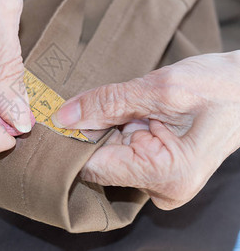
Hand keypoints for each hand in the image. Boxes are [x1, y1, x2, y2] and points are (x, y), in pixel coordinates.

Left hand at [52, 51, 239, 209]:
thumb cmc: (219, 87)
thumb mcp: (160, 88)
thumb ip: (108, 102)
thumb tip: (64, 116)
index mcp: (166, 174)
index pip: (94, 168)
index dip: (71, 142)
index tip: (55, 117)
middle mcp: (161, 187)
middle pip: (100, 163)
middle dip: (89, 133)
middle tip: (81, 102)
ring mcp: (160, 180)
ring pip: (110, 156)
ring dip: (105, 129)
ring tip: (115, 103)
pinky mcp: (158, 168)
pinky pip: (124, 151)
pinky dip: (118, 130)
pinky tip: (125, 112)